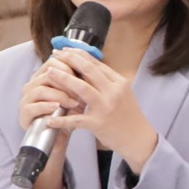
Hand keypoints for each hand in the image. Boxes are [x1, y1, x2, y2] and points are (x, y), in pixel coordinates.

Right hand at [20, 56, 80, 131]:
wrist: (59, 137)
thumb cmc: (68, 114)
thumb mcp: (76, 95)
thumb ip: (79, 81)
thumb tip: (92, 66)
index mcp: (43, 76)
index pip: (54, 62)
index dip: (70, 67)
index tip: (84, 77)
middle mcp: (32, 85)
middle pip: (48, 73)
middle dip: (67, 82)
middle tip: (82, 92)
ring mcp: (26, 99)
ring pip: (41, 89)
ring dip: (60, 95)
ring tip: (73, 102)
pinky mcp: (24, 114)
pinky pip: (32, 107)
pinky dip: (46, 107)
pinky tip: (57, 108)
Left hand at [41, 48, 159, 172]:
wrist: (139, 138)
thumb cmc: (128, 116)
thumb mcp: (122, 93)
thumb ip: (106, 82)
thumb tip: (86, 67)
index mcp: (119, 82)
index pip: (97, 64)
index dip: (79, 55)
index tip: (65, 50)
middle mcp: (114, 92)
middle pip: (89, 70)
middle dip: (70, 60)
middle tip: (55, 55)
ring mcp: (106, 107)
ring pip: (82, 88)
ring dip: (63, 79)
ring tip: (49, 73)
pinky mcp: (99, 123)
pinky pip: (76, 120)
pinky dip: (61, 120)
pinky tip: (49, 119)